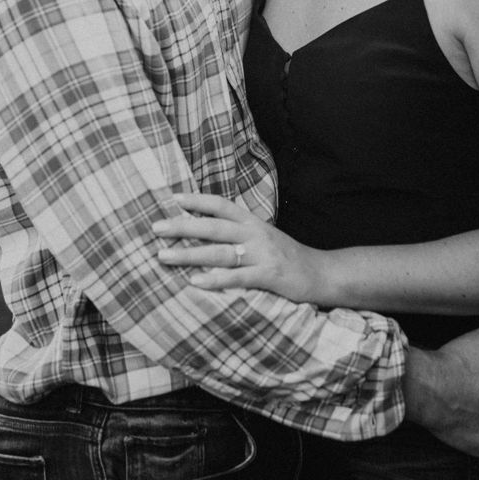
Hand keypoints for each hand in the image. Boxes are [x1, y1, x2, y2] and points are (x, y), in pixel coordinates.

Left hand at [152, 193, 328, 302]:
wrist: (323, 273)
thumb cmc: (285, 256)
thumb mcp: (261, 236)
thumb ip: (236, 231)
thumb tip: (201, 225)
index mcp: (252, 222)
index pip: (221, 205)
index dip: (197, 200)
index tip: (172, 198)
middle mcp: (255, 234)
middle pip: (213, 227)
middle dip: (182, 226)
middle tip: (155, 228)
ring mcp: (262, 255)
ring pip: (220, 253)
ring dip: (189, 255)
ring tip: (163, 256)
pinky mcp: (269, 276)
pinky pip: (238, 277)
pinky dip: (216, 279)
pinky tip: (195, 281)